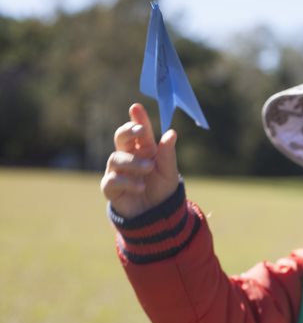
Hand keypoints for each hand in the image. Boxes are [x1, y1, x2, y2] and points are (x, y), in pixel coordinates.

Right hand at [101, 103, 179, 218]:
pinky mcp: (111, 187)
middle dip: (128, 131)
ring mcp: (117, 171)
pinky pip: (112, 179)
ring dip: (133, 162)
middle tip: (140, 130)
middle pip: (121, 137)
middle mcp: (129, 156)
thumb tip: (171, 133)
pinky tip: (140, 186)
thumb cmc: (162, 189)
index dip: (137, 119)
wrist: (156, 214)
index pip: (139, 131)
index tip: (136, 108)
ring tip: (149, 168)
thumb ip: (168, 154)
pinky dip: (127, 181)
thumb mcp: (169, 172)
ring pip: (116, 158)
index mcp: (144, 149)